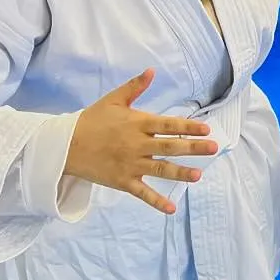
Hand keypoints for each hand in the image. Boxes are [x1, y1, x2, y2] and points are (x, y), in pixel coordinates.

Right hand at [63, 70, 218, 213]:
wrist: (65, 145)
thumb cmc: (91, 120)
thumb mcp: (113, 100)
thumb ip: (135, 87)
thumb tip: (152, 71)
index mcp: (137, 123)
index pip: (167, 124)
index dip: (187, 127)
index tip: (206, 129)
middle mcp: (136, 144)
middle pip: (169, 146)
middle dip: (193, 148)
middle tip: (213, 148)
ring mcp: (130, 164)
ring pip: (160, 170)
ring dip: (181, 173)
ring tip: (199, 175)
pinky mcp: (122, 181)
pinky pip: (142, 193)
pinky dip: (156, 202)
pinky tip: (172, 209)